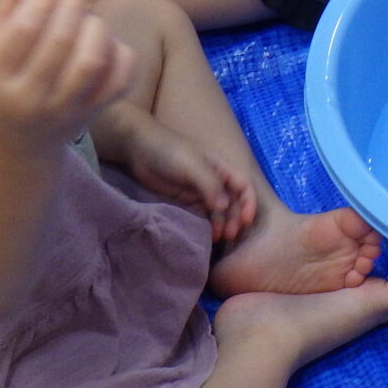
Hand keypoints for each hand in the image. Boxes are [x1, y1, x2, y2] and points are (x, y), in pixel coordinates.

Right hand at [0, 0, 135, 158]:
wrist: (15, 147)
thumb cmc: (1, 89)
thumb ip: (3, 15)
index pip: (26, 29)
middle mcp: (30, 97)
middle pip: (61, 41)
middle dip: (73, 3)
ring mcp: (64, 110)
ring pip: (92, 60)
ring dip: (95, 26)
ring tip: (87, 16)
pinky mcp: (92, 115)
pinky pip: (118, 80)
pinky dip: (119, 52)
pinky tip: (106, 42)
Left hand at [117, 114, 257, 243]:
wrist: (139, 149)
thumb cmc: (169, 151)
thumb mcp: (192, 164)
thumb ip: (209, 184)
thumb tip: (224, 207)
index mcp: (220, 167)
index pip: (243, 186)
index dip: (248, 203)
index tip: (246, 221)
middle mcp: (214, 180)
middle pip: (233, 202)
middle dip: (235, 218)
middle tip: (229, 235)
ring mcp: (199, 191)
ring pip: (218, 211)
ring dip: (222, 223)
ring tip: (218, 237)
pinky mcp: (185, 200)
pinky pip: (201, 214)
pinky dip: (207, 224)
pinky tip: (206, 234)